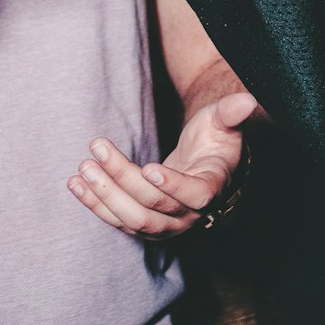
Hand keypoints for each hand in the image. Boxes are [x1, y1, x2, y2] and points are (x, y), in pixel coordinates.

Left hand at [69, 90, 257, 238]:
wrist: (204, 163)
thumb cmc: (215, 139)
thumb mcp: (224, 122)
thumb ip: (232, 112)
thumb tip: (248, 99)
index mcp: (213, 188)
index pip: (196, 195)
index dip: (174, 186)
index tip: (149, 169)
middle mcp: (191, 214)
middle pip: (155, 208)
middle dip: (123, 181)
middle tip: (96, 151)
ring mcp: (167, 224)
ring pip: (134, 220)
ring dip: (105, 196)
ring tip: (83, 167)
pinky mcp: (146, 224)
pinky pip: (118, 221)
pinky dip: (95, 204)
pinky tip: (75, 184)